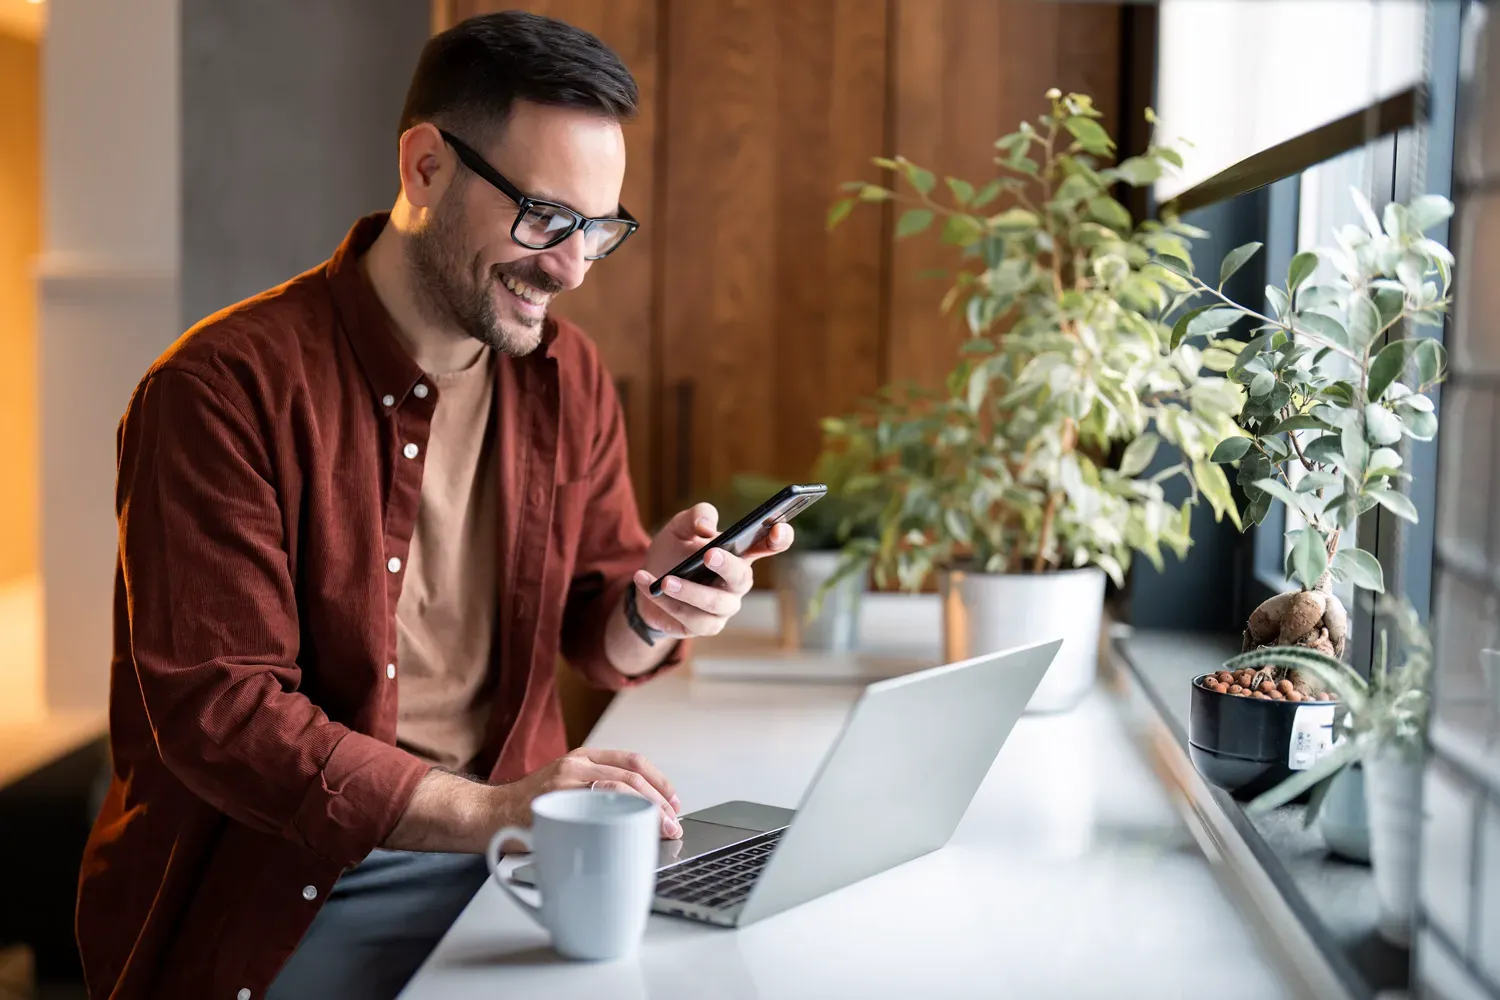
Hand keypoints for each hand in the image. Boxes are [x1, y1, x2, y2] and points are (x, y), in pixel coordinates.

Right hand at [500, 747, 682, 839]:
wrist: (488, 814)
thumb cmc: (529, 808)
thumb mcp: (566, 788)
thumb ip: (595, 792)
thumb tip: (639, 815)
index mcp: (583, 758)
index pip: (632, 760)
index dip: (660, 781)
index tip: (674, 802)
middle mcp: (576, 764)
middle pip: (632, 777)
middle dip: (659, 802)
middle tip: (672, 824)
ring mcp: (565, 782)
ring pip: (619, 790)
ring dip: (647, 811)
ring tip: (660, 831)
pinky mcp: (555, 802)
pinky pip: (596, 808)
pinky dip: (619, 821)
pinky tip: (630, 834)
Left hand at [633, 502, 792, 638]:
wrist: (647, 583)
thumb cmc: (672, 552)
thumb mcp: (679, 527)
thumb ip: (695, 516)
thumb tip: (707, 527)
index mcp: (739, 553)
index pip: (769, 544)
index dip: (780, 538)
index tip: (778, 529)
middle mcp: (737, 582)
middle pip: (742, 578)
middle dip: (727, 566)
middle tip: (709, 554)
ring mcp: (723, 607)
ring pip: (714, 604)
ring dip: (689, 592)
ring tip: (666, 580)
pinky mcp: (705, 626)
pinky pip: (690, 618)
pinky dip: (666, 602)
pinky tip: (648, 585)